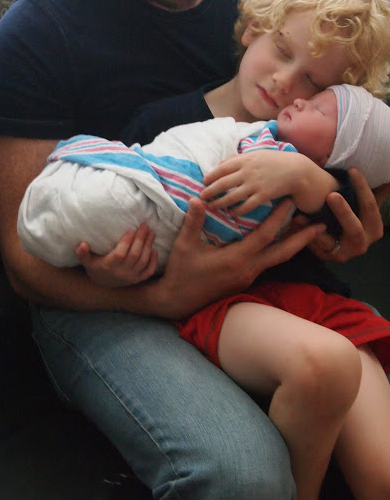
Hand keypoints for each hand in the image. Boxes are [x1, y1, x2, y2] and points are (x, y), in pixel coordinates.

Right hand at [75, 224, 158, 287]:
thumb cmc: (95, 267)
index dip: (126, 242)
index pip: (120, 254)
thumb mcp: (87, 261)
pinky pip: (148, 272)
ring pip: (142, 261)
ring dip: (148, 246)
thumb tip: (82, 244)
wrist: (103, 285)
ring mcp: (130, 278)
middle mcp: (121, 273)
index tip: (131, 230)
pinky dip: (153, 262)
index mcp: (108, 266)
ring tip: (151, 233)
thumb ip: (82, 253)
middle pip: (134, 255)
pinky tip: (154, 251)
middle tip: (144, 226)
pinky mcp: (137, 280)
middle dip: (141, 240)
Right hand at [148, 198, 326, 319]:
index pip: (265, 235)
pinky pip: (268, 263)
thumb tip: (196, 199)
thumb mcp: (184, 246)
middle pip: (283, 252)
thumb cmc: (181, 273)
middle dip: (303, 237)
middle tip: (321, 223)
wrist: (178, 301)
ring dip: (293, 244)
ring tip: (308, 230)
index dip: (279, 217)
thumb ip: (193, 222)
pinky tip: (282, 242)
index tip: (291, 200)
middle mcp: (248, 269)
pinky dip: (279, 251)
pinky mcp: (245, 280)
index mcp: (237, 259)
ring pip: (278, 259)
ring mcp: (248, 276)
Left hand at [201, 152, 304, 213]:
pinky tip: (231, 214)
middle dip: (210, 191)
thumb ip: (238, 159)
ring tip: (212, 207)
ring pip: (232, 197)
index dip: (211, 176)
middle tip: (201, 197)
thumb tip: (219, 164)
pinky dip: (237, 211)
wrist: (298, 170)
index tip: (203, 182)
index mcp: (246, 160)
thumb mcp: (256, 155)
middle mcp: (248, 172)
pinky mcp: (263, 196)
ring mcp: (255, 185)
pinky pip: (246, 206)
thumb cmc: (275, 161)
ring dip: (219, 203)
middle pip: (223, 184)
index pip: (222, 168)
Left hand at [301, 168, 385, 262]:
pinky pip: (314, 246)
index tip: (352, 171)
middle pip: (354, 228)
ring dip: (314, 226)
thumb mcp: (365, 207)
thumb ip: (376, 193)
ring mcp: (343, 253)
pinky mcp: (326, 257)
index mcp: (374, 228)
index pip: (371, 207)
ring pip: (329, 240)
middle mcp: (361, 244)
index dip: (362, 188)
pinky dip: (303, 234)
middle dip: (343, 212)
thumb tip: (388, 180)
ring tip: (301, 214)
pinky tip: (293, 222)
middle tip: (331, 195)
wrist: (339, 244)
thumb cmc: (353, 216)